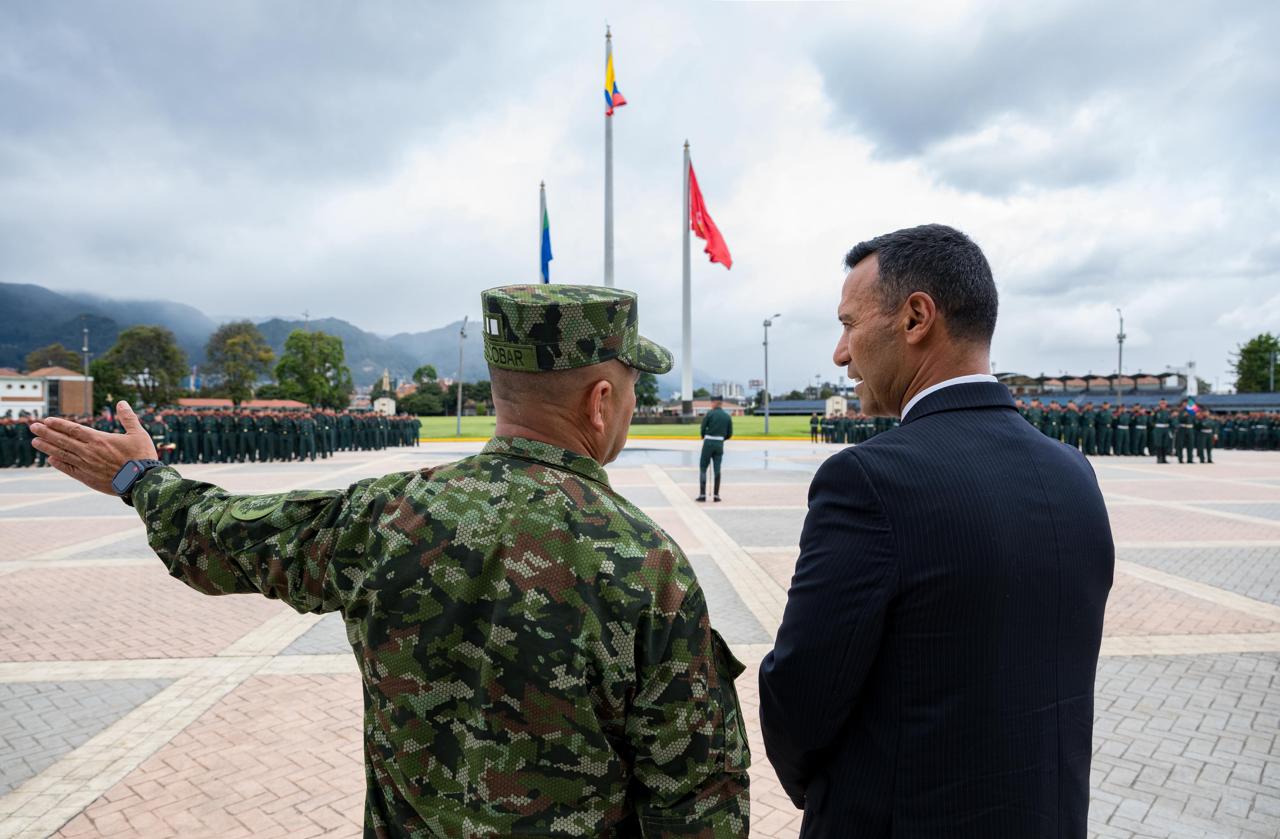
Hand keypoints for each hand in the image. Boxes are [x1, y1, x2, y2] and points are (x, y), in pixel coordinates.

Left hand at [31, 401, 158, 494]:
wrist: (142, 482)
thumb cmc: (142, 457)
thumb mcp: (138, 434)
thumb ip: (128, 418)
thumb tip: (122, 402)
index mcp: (99, 439)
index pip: (73, 429)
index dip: (59, 424)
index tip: (46, 420)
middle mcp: (89, 451)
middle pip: (63, 440)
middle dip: (46, 433)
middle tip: (33, 427)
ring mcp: (86, 465)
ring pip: (62, 454)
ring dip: (47, 447)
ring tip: (35, 442)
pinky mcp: (88, 478)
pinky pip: (69, 469)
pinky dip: (59, 464)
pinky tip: (50, 459)